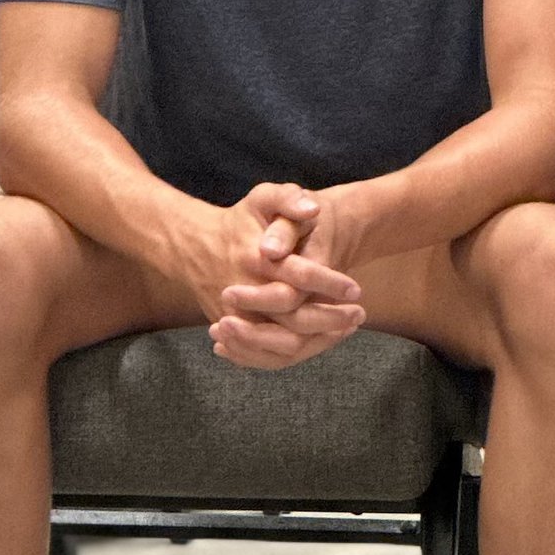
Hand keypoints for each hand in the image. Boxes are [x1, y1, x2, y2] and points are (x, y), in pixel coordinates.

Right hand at [191, 181, 367, 369]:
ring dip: (321, 340)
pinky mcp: (235, 333)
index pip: (297, 276)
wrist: (195, 247)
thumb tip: (313, 209)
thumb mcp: (262, 198)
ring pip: (284, 345)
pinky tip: (326, 339)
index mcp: (253, 258)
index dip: (329, 284)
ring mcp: (237, 318)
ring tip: (348, 326)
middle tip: (359, 312)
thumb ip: (288, 198)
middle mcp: (244, 293)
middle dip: (331, 319)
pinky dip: (301, 352)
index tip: (355, 289)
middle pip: (293, 320)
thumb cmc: (239, 222)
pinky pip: (270, 356)